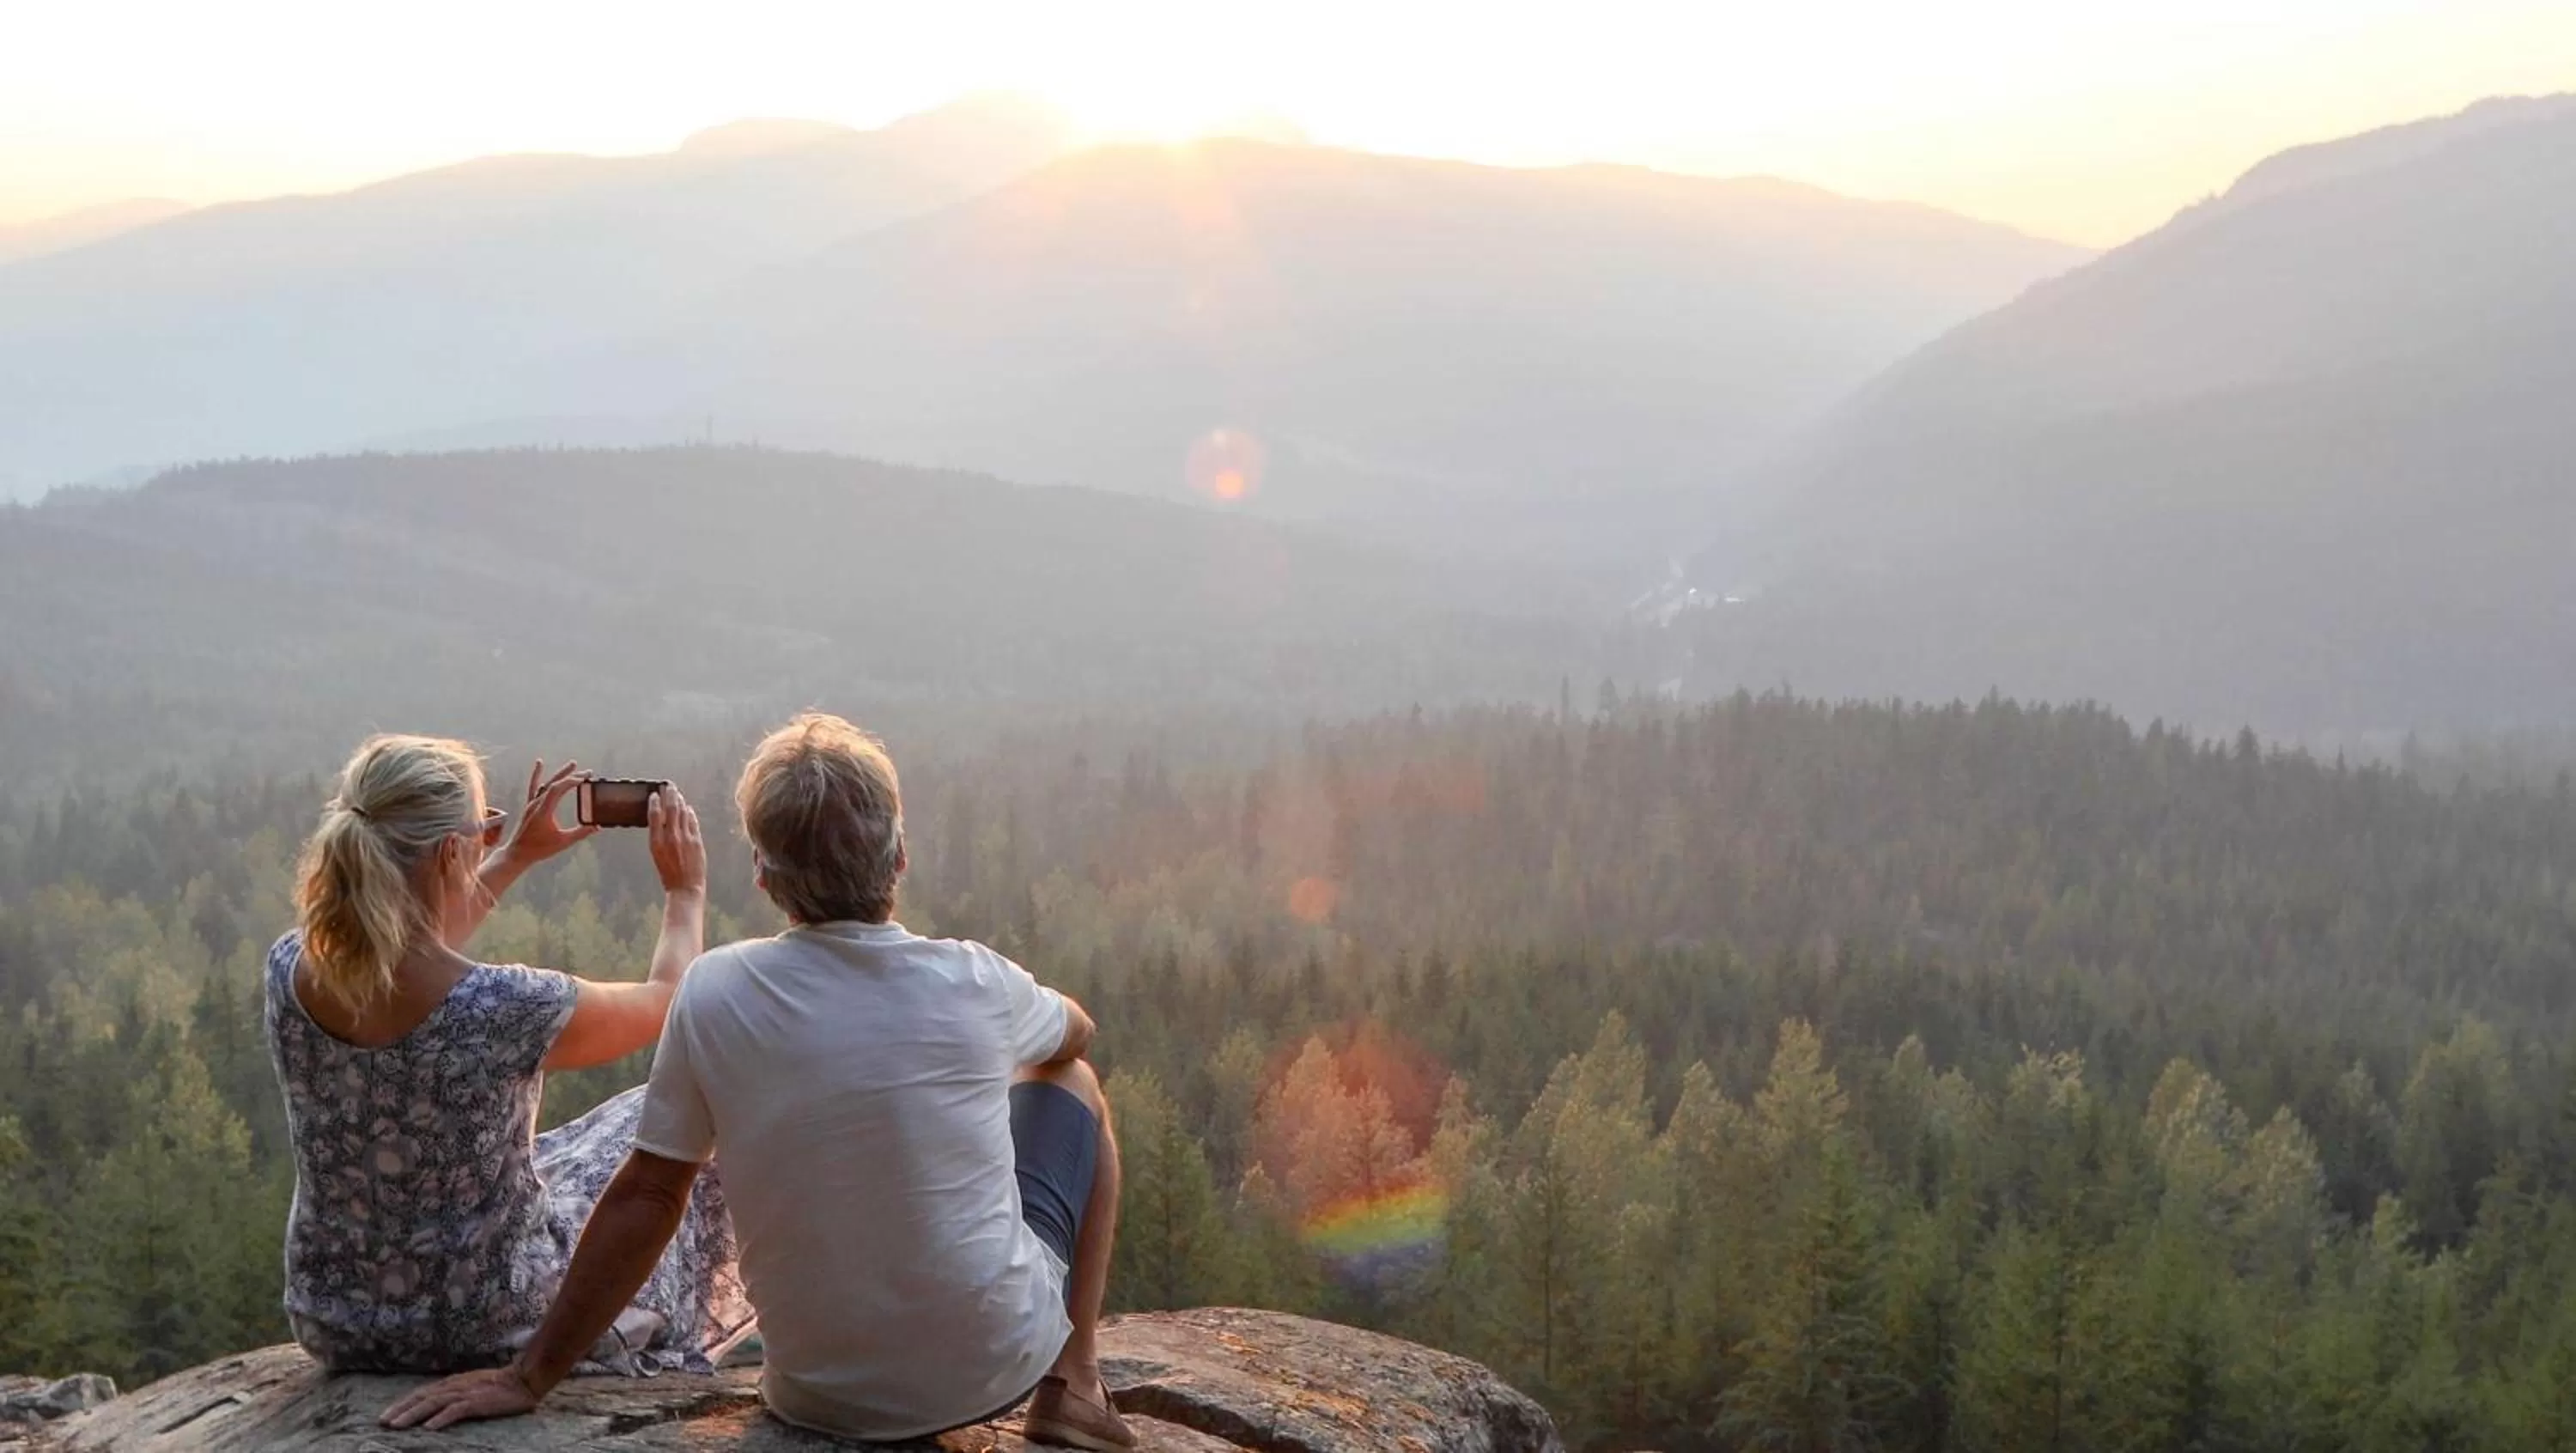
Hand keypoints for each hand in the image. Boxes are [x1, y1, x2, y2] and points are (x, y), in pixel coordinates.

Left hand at [380, 1363, 542, 1430]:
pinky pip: (456, 1411)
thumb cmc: (499, 1385)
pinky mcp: (478, 1402)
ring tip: (397, 1426)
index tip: (385, 1416)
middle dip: (400, 1410)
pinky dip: (441, 1418)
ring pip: (433, 1403)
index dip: (402, 1404)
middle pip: (421, 1397)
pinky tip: (429, 1428)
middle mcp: (454, 1386)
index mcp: (452, 1383)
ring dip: (413, 1414)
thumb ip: (454, 1393)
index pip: (421, 1393)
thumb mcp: (471, 1386)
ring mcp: (465, 1393)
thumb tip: (435, 1406)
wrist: (524, 1379)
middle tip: (381, 1422)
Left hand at [501, 759, 599, 865]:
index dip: (571, 781)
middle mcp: (536, 804)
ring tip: (572, 765)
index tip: (585, 778)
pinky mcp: (529, 806)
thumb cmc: (538, 849)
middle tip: (586, 772)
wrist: (517, 853)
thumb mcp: (563, 842)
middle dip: (571, 776)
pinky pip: (533, 787)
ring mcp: (531, 804)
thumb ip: (580, 833)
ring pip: (545, 783)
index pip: (556, 790)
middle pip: (553, 784)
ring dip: (559, 774)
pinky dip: (537, 775)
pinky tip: (540, 763)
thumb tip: (596, 826)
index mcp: (543, 811)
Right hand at [648, 784, 705, 895]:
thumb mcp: (657, 855)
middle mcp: (670, 838)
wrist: (685, 888)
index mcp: (656, 842)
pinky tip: (687, 808)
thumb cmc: (669, 874)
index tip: (654, 794)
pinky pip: (692, 821)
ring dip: (680, 801)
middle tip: (669, 785)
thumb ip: (659, 837)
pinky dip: (689, 813)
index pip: (653, 815)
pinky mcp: (697, 841)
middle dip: (669, 794)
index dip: (654, 802)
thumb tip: (662, 821)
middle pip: (670, 809)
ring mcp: (685, 838)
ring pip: (682, 813)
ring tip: (677, 793)